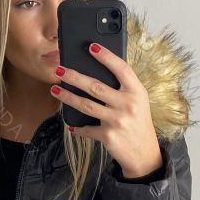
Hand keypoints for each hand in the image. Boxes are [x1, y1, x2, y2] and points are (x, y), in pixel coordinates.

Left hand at [50, 43, 163, 177]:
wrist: (144, 153)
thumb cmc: (138, 122)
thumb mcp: (138, 102)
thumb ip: (124, 87)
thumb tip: (98, 70)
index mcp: (137, 92)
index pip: (121, 69)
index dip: (106, 56)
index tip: (91, 47)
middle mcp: (128, 105)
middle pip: (96, 86)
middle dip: (74, 77)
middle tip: (59, 70)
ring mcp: (117, 121)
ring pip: (86, 105)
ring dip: (68, 97)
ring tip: (56, 90)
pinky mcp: (108, 136)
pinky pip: (87, 128)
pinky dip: (77, 127)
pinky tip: (71, 124)